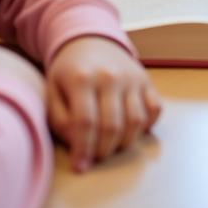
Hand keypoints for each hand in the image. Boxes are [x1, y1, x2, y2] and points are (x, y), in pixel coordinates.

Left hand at [47, 36, 160, 172]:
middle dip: (102, 150)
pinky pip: (155, 109)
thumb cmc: (68, 72)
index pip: (85, 122)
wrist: (90, 40)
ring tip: (110, 144)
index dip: (83, 150)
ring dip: (123, 143)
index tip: (80, 167)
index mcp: (82, 78)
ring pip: (135, 122)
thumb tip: (79, 145)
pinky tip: (131, 129)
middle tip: (95, 156)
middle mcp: (110, 76)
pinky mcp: (146, 79)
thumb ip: (60, 120)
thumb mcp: (52, 91)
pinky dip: (147, 125)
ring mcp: (131, 77)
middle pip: (112, 126)